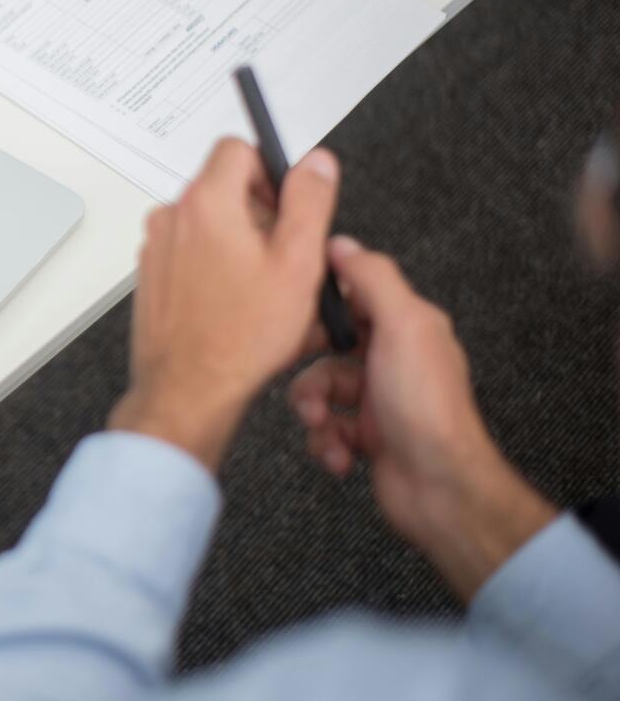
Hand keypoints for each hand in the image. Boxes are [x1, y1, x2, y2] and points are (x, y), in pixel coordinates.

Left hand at [108, 139, 339, 471]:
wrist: (189, 389)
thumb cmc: (243, 335)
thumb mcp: (298, 263)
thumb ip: (310, 201)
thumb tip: (317, 162)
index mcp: (206, 202)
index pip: (236, 149)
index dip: (269, 172)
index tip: (286, 206)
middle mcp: (172, 217)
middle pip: (222, 187)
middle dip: (258, 213)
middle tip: (284, 257)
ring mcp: (156, 247)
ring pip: (208, 223)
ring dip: (238, 244)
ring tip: (263, 289)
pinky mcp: (152, 275)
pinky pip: (190, 253)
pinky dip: (215, 267)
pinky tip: (237, 304)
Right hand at [291, 236, 555, 601]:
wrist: (439, 489)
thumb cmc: (426, 410)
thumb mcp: (402, 327)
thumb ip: (372, 279)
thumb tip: (343, 244)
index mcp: (408, 325)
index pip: (355, 295)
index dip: (322, 304)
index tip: (295, 312)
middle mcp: (394, 358)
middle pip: (328, 345)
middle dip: (308, 366)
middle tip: (302, 375)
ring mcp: (380, 398)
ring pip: (321, 388)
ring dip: (313, 408)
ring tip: (324, 425)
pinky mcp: (367, 435)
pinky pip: (327, 428)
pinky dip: (326, 442)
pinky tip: (341, 454)